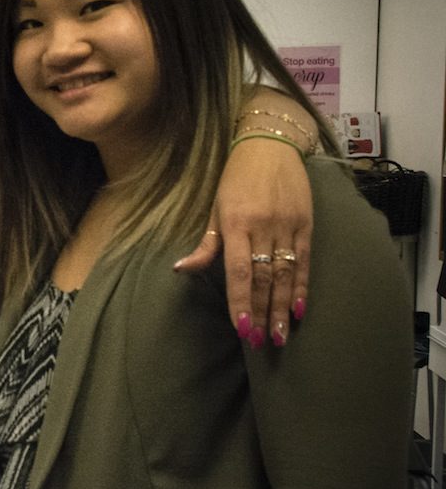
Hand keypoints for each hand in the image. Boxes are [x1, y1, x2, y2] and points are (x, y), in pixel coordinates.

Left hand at [174, 137, 311, 348]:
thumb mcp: (215, 208)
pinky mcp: (306, 225)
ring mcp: (288, 226)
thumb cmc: (235, 180)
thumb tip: (182, 269)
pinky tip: (299, 310)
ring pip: (286, 274)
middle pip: (264, 277)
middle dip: (262, 311)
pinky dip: (302, 287)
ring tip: (280, 335)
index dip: (241, 301)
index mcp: (236, 223)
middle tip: (262, 342)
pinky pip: (304, 262)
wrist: (270, 145)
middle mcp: (264, 226)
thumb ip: (205, 244)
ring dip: (282, 307)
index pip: (239, 271)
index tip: (242, 328)